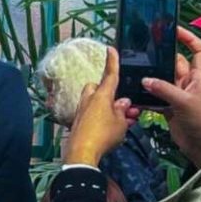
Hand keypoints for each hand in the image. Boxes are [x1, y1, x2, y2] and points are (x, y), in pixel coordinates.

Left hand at [64, 47, 132, 166]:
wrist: (82, 153)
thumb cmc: (104, 135)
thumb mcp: (120, 123)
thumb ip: (122, 110)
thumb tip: (123, 102)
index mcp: (101, 95)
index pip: (110, 75)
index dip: (112, 62)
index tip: (110, 48)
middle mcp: (89, 100)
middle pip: (97, 88)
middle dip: (108, 92)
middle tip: (120, 104)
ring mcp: (81, 111)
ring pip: (94, 102)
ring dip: (106, 107)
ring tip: (123, 121)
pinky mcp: (78, 122)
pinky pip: (91, 114)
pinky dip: (101, 117)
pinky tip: (111, 129)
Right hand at [142, 27, 200, 168]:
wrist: (200, 146)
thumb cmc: (199, 121)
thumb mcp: (184, 102)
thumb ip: (164, 89)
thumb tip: (144, 79)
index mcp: (198, 76)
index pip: (199, 51)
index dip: (189, 38)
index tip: (173, 30)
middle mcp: (188, 82)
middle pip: (175, 62)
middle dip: (161, 56)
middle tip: (142, 47)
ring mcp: (177, 94)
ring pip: (162, 79)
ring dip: (150, 75)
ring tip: (133, 66)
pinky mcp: (168, 106)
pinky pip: (154, 95)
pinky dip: (145, 94)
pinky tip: (132, 91)